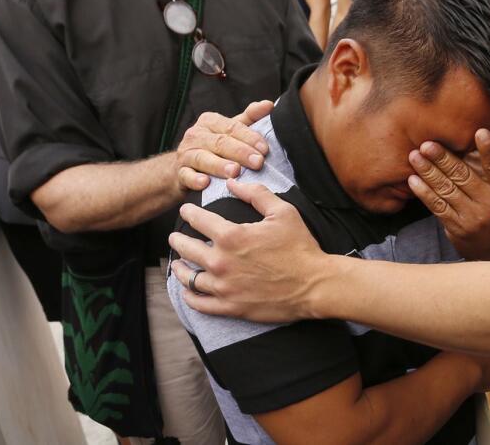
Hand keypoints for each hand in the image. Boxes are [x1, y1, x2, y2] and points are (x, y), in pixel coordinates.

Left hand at [168, 179, 328, 321]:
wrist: (314, 285)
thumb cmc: (300, 247)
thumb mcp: (283, 212)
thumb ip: (256, 194)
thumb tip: (233, 183)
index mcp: (232, 236)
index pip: (198, 220)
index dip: (189, 213)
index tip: (186, 211)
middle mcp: (221, 262)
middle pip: (187, 249)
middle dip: (178, 240)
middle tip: (175, 237)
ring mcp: (224, 287)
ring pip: (189, 277)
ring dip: (180, 268)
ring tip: (178, 264)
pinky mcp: (230, 307)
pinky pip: (199, 303)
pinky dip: (189, 296)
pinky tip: (187, 291)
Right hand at [175, 101, 272, 191]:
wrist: (185, 167)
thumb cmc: (215, 146)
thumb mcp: (231, 130)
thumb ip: (249, 118)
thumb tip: (269, 105)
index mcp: (209, 121)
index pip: (232, 127)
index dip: (250, 137)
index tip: (265, 149)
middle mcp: (196, 135)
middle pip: (220, 142)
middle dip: (240, 152)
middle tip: (258, 162)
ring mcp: (186, 153)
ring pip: (203, 158)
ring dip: (219, 165)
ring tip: (235, 171)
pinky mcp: (179, 172)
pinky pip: (186, 175)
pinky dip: (194, 179)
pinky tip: (205, 183)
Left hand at [407, 130, 489, 260]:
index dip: (489, 150)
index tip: (479, 132)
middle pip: (463, 177)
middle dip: (443, 159)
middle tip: (427, 143)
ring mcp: (472, 218)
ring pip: (446, 190)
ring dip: (428, 172)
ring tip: (415, 156)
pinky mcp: (455, 228)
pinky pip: (437, 207)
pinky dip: (424, 193)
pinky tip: (413, 180)